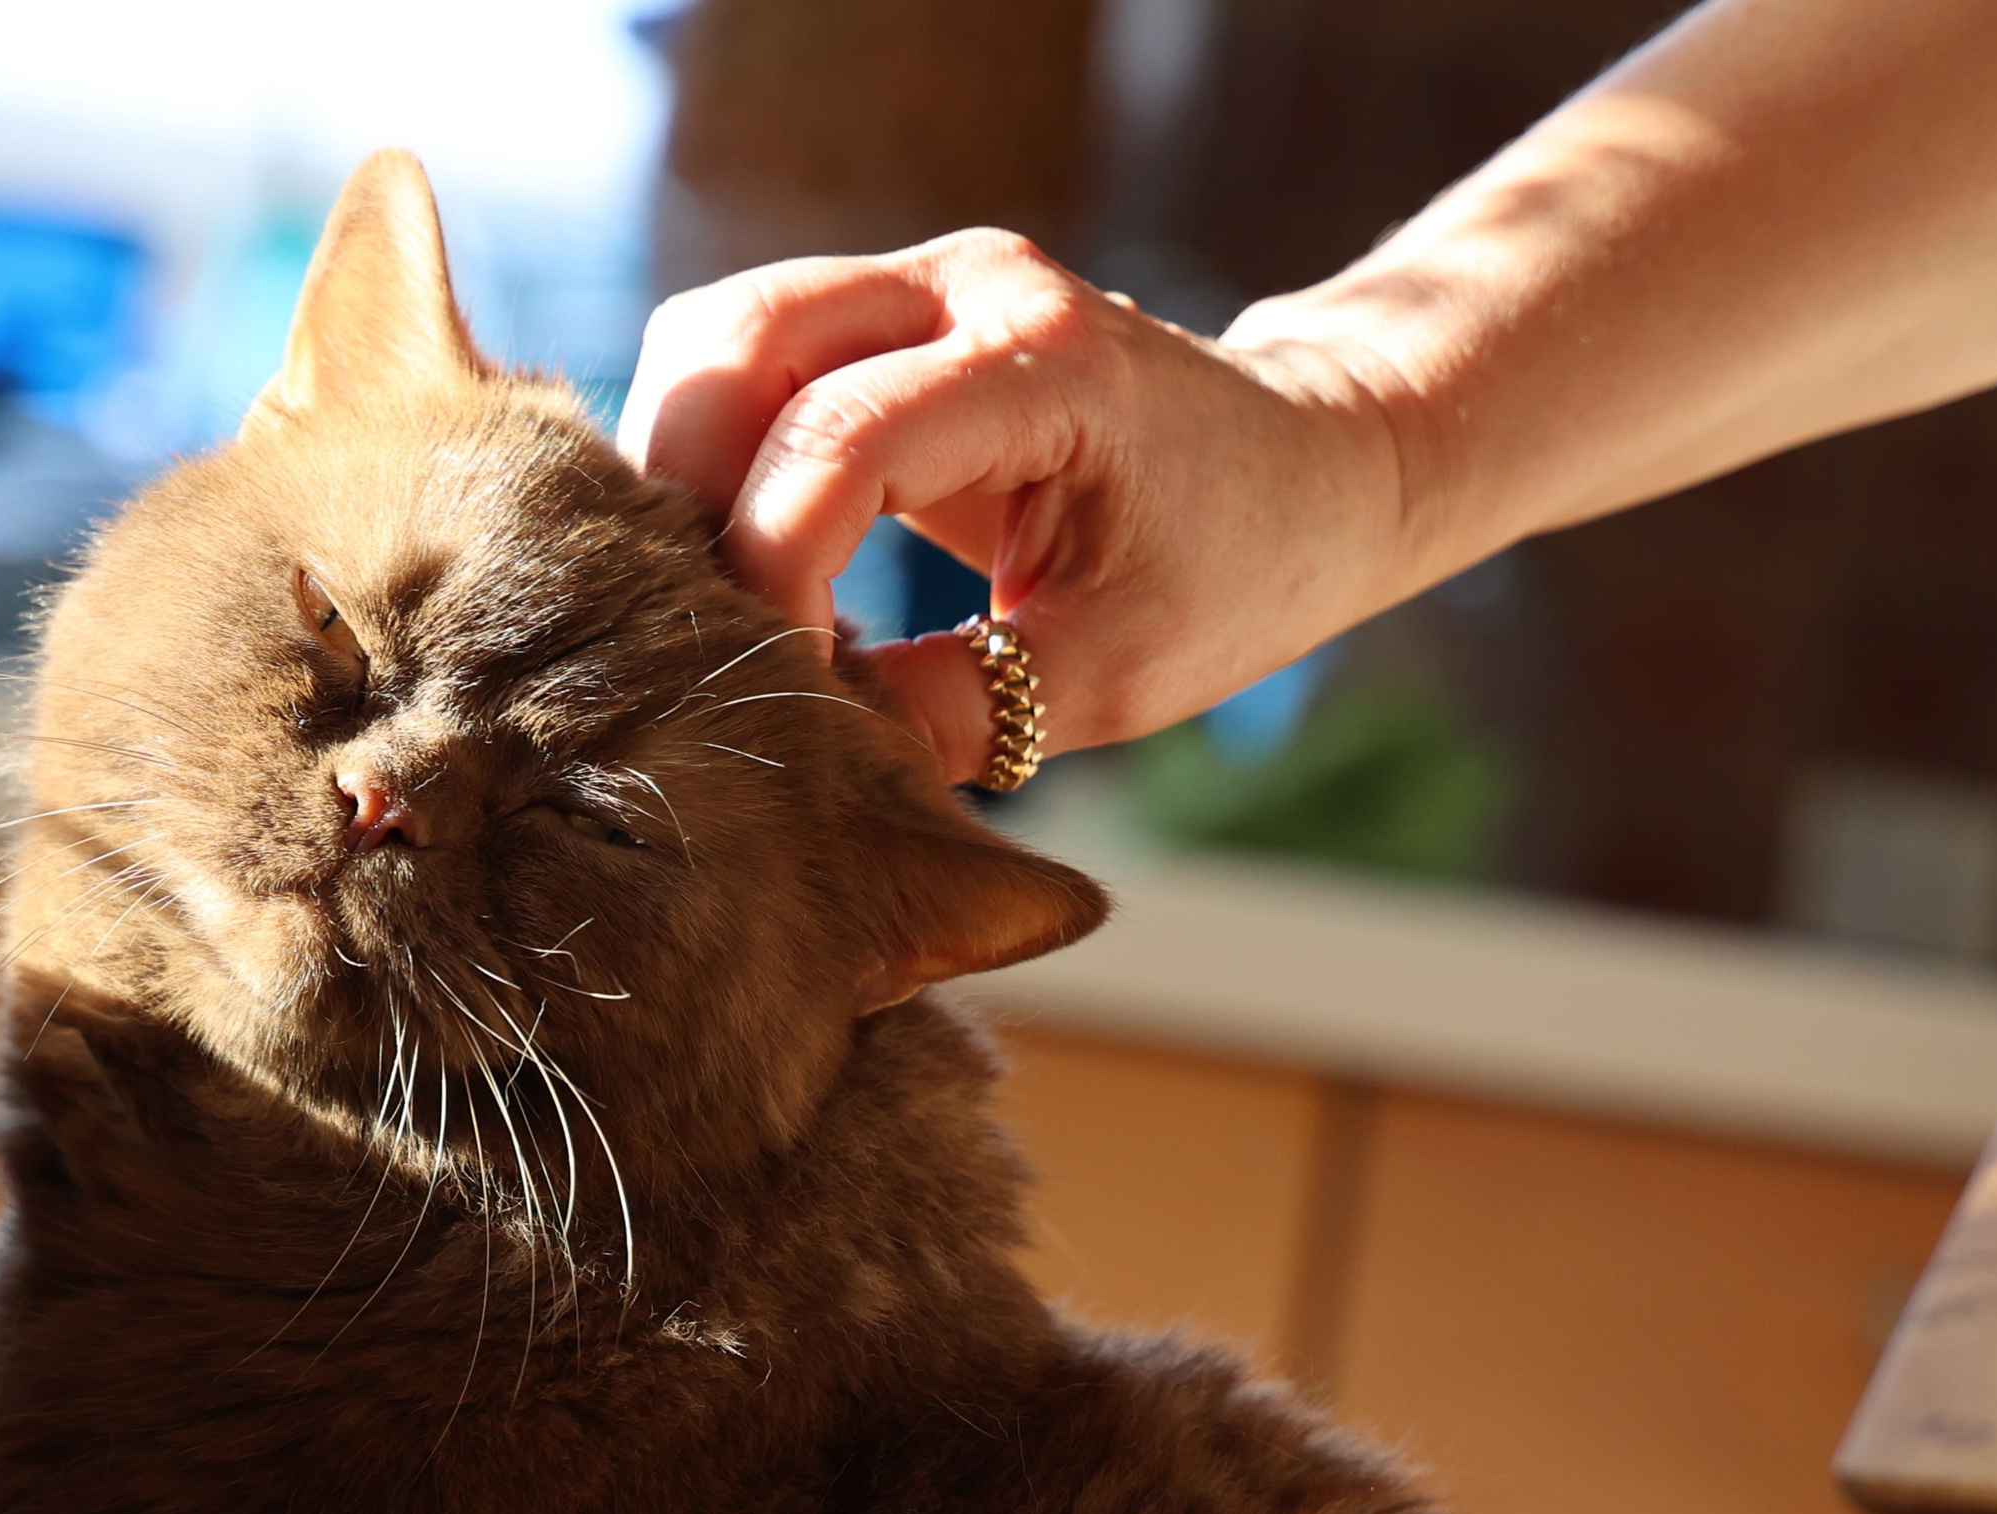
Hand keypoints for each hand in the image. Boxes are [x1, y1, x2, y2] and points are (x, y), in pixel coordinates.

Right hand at [617, 229, 1432, 783]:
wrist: (1313, 464)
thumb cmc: (1239, 566)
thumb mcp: (1113, 676)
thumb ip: (954, 712)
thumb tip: (799, 751)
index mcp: (1048, 364)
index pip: (840, 434)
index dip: (770, 563)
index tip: (772, 676)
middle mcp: (969, 285)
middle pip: (734, 338)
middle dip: (684, 492)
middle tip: (700, 627)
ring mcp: (922, 280)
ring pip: (715, 334)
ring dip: (682, 465)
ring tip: (720, 598)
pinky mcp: (887, 311)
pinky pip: (744, 356)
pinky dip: (712, 452)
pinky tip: (747, 558)